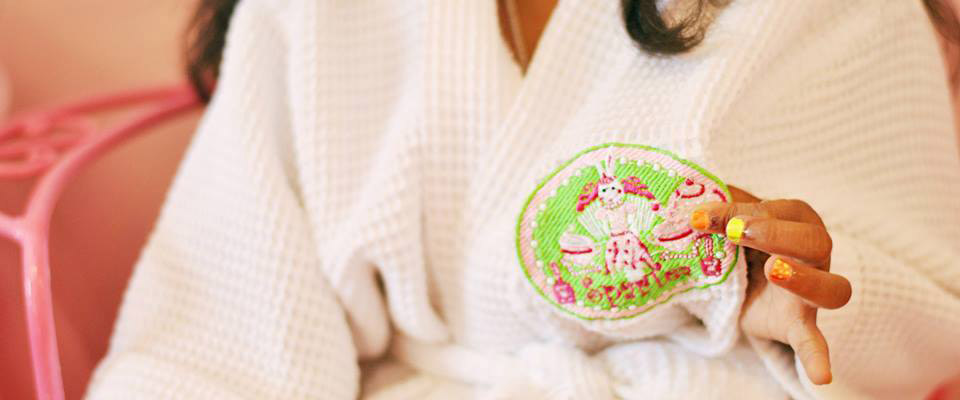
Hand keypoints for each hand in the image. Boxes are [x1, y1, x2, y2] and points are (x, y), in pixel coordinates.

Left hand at [690, 186, 851, 384]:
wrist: (745, 284)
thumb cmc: (741, 241)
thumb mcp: (728, 221)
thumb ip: (717, 207)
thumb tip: (688, 196)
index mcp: (797, 221)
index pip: (779, 210)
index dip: (741, 210)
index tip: (701, 217)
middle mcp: (813, 255)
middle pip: (814, 241)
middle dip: (776, 233)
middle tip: (736, 233)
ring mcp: (810, 293)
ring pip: (832, 289)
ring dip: (804, 280)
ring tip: (773, 272)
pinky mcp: (797, 325)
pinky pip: (814, 342)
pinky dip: (818, 358)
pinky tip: (821, 377)